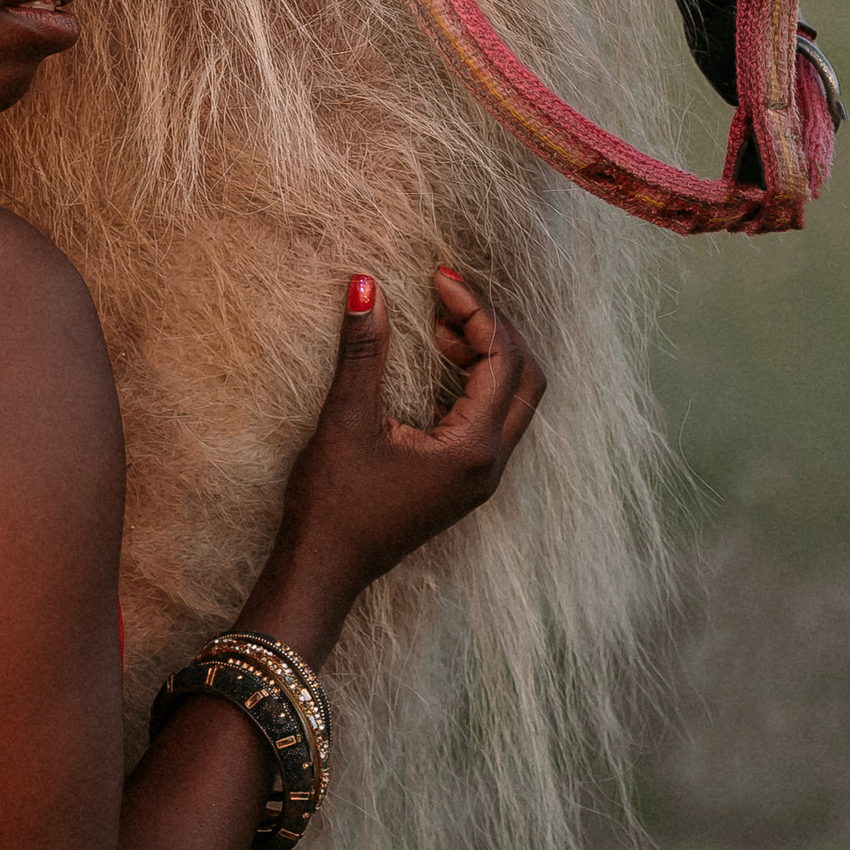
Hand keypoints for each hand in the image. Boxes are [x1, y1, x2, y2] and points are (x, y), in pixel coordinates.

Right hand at [243, 267, 545, 663]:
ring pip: (514, 399)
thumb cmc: (332, 503)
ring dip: (486, 356)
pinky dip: (474, 382)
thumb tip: (365, 286)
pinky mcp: (464, 482)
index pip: (501, 358)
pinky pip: (491, 419)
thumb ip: (362, 351)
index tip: (437, 279)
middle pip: (526, 377)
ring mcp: (481, 477)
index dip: (475, 310)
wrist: (323, 570)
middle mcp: (490, 464)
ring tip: (437, 328)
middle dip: (493, 330)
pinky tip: (434, 366)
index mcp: (473, 448)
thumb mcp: (346, 419)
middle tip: (446, 300)